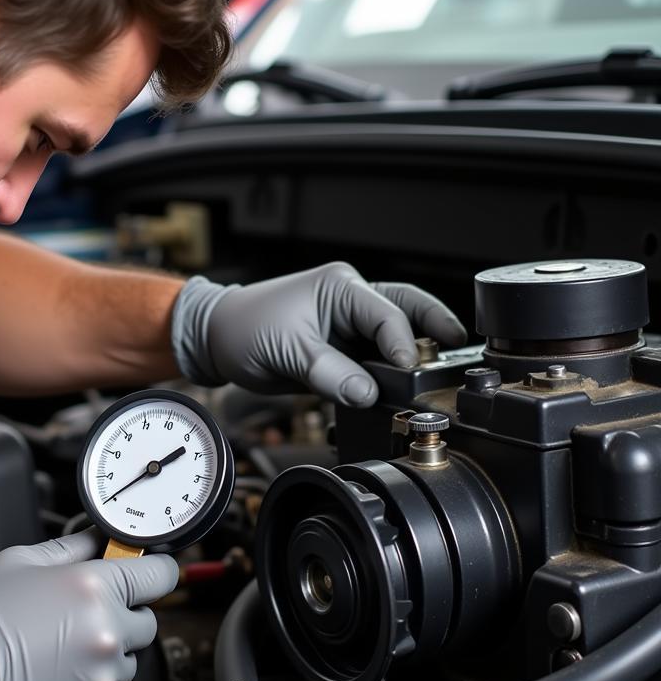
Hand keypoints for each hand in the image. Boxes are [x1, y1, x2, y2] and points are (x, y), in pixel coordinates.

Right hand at [0, 529, 177, 680]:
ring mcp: (102, 675)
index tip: (148, 574)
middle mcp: (107, 632)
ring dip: (106, 653)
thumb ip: (74, 547)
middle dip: (124, 615)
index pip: (160, 575)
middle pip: (147, 621)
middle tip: (84, 615)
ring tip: (62, 648)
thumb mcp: (25, 560)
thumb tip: (102, 539)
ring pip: (128, 660)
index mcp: (95, 587)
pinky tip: (57, 674)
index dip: (154, 572)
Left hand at [171, 263, 466, 405]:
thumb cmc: (244, 329)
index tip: (408, 373)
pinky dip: (388, 373)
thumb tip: (367, 394)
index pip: (387, 314)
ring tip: (436, 376)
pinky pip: (374, 360)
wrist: (218, 340)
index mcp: (340, 287)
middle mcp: (350, 300)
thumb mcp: (288, 353)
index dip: (402, 345)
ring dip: (411, 355)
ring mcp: (348, 325)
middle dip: (435, 328)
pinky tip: (400, 389)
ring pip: (394, 336)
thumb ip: (330, 374)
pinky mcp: (341, 349)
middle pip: (408, 310)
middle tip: (461, 351)